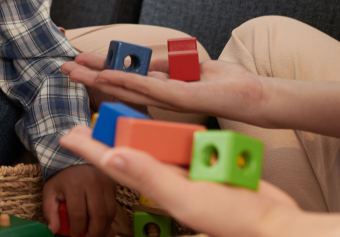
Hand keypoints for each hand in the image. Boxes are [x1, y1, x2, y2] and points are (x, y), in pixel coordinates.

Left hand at [43, 164, 116, 236]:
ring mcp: (105, 183)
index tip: (73, 235)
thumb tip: (53, 230)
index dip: (77, 230)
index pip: (78, 215)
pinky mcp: (113, 184)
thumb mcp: (50, 191)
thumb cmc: (62, 177)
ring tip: (94, 231)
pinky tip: (100, 221)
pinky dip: (108, 217)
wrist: (75, 156)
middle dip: (93, 233)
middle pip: (98, 216)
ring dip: (103, 227)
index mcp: (74, 185)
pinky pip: (114, 206)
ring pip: (109, 213)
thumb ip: (50, 211)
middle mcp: (92, 183)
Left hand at [59, 126, 302, 236]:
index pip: (113, 162)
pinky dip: (166, 135)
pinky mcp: (204, 166)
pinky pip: (178, 148)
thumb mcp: (186, 196)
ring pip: (152, 147)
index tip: (67, 134)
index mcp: (157, 184)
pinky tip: (159, 127)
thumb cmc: (233, 217)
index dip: (89, 148)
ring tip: (114, 117)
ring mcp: (185, 172)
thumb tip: (112, 156)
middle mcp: (166, 177)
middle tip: (84, 122)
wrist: (273, 223)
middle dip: (106, 136)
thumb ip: (150, 176)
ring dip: (133, 132)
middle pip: (129, 150)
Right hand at [61, 52, 268, 124]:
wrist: (254, 96)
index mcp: (162, 87)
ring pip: (125, 86)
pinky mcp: (180, 98)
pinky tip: (106, 75)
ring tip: (74, 70)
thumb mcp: (191, 66)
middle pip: (118, 84)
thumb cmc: (227, 83)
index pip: (126, 77)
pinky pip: (147, 87)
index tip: (78, 59)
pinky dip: (125, 80)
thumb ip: (167, 64)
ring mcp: (168, 99)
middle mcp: (160, 96)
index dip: (101, 68)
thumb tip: (146, 60)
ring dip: (98, 77)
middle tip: (62, 67)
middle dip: (89, 75)